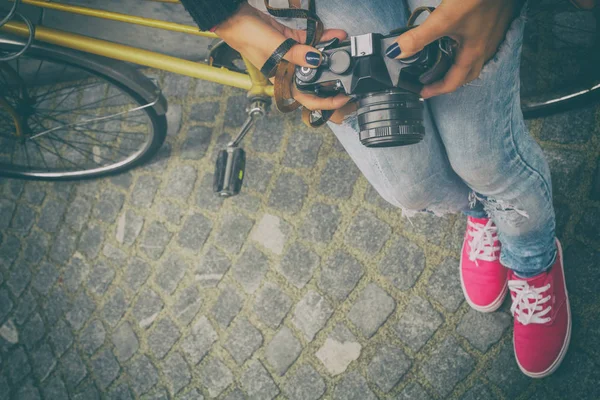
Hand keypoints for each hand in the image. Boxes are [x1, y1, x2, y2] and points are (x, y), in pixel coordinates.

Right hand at [215, 3, 350, 118]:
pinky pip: (309, 43)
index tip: (342, 98)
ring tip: (344, 48)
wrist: (234, 18)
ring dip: (330, 54)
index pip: (306, 98)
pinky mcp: (289, 42)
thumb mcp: (274, 49)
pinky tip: (334, 35)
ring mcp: (289, 56)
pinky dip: (321, 39)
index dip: (326, 102)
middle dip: (333, 78)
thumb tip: (317, 59)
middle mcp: (286, 71)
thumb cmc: (245, 37)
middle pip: (314, 80)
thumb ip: (296, 54)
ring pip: (314, 60)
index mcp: (281, 80)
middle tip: (350, 76)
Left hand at [385, 0, 519, 98]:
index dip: (436, 90)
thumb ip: (418, 38)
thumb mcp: (442, 20)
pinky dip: (464, 50)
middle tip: (431, 82)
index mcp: (473, 53)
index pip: (453, 82)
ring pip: (473, 60)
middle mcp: (484, 49)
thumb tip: (397, 53)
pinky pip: (478, 45)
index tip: (422, 92)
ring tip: (441, 62)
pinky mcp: (493, 23)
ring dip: (457, 66)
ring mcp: (491, 36)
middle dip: (448, 82)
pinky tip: (457, 40)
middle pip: (466, 75)